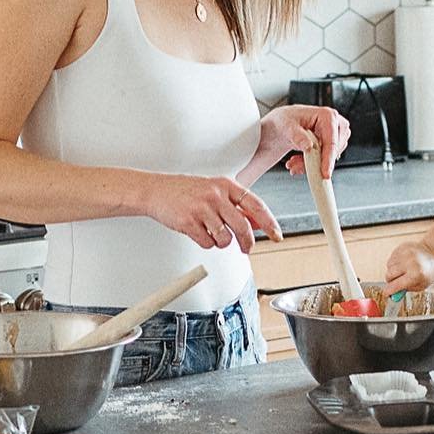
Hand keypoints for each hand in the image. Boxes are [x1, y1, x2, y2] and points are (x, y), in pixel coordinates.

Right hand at [151, 173, 282, 251]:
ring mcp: (202, 209)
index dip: (270, 222)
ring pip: (225, 238)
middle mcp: (215, 195)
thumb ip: (237, 206)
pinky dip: (206, 243)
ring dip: (221, 242)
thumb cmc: (186, 191)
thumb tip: (258, 223)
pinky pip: (207, 243)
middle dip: (247, 242)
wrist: (156, 190)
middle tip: (247, 248)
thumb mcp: (215, 192)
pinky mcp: (188, 222)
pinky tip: (198, 232)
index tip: (277, 235)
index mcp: (226, 185)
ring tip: (212, 233)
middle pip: (243, 226)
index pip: (256, 205)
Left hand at [270, 104, 349, 177]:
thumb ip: (298, 137)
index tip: (325, 173)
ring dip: (311, 164)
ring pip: (329, 158)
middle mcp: (336, 124)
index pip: (331, 141)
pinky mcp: (335, 145)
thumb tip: (308, 147)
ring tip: (294, 162)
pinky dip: (312, 164)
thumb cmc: (286, 121)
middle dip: (314, 163)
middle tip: (295, 166)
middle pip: (332, 152)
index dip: (328, 159)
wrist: (284, 125)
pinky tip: (298, 162)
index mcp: (328, 115)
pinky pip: (326, 161)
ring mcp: (337, 135)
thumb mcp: (287, 127)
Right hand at [384, 237, 433, 294]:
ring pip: (389, 266)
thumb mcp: (421, 286)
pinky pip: (391, 258)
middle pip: (389, 275)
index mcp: (415, 275)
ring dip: (393, 270)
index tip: (386, 293)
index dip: (389, 291)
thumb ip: (405, 289)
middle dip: (390, 280)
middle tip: (396, 281)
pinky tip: (404, 263)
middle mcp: (409, 263)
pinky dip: (395, 262)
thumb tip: (392, 294)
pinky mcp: (402, 247)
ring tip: (404, 270)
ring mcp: (405, 253)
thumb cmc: (429, 272)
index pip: (395, 285)